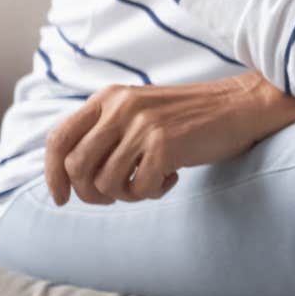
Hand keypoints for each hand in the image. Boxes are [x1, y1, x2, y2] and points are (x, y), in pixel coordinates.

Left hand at [43, 72, 294, 206]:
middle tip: (115, 196)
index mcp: (109, 97)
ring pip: (105, 184)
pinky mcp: (165, 144)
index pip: (59, 139)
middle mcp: (121, 108)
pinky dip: (151, 193)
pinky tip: (171, 178)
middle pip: (76, 167)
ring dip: (125, 194)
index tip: (61, 198)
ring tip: (148, 182)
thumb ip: (106, 130)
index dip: (52, 174)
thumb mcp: (140, 110)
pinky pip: (137, 190)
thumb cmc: (190, 116)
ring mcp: (143, 125)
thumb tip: (69, 175)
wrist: (242, 106)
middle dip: (90, 193)